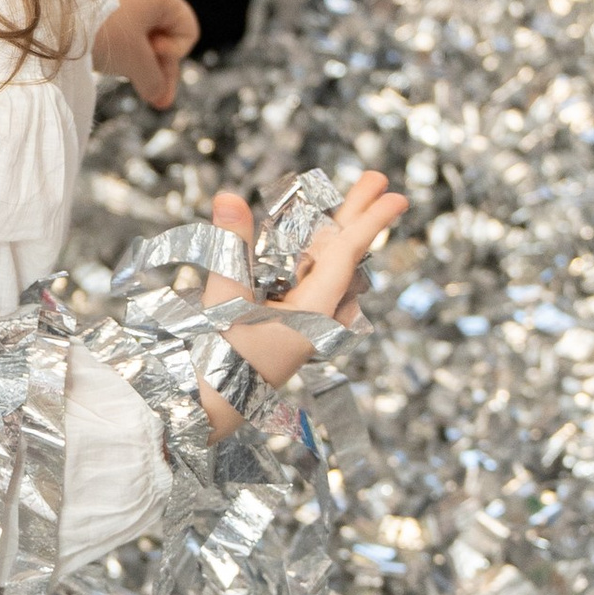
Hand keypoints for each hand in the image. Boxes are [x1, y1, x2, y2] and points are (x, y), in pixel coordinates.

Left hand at [95, 0, 197, 107]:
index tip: (150, 57)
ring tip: (123, 74)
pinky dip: (119, 46)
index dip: (174, 54)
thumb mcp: (135, 62)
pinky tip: (106, 60)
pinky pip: (120, 26)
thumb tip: (159, 96)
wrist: (50, 18)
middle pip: (164, 33)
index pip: (187, 31)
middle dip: (158, 67)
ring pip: (140, 32)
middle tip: (155, 100)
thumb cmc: (102, 34)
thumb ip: (155, 81)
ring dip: (138, 59)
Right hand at [198, 171, 408, 401]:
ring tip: (346, 206)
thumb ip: (230, 248)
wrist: (197, 414)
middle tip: (377, 180)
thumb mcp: (222, 300)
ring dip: (334, 236)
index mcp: (312, 314)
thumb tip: (229, 196)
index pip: (346, 256)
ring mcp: (300, 327)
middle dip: (358, 217)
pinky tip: (306, 247)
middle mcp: (314, 320)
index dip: (370, 221)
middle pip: (343, 258)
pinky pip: (307, 287)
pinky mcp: (283, 332)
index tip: (396, 195)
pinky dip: (310, 260)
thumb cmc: (214, 365)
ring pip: (326, 272)